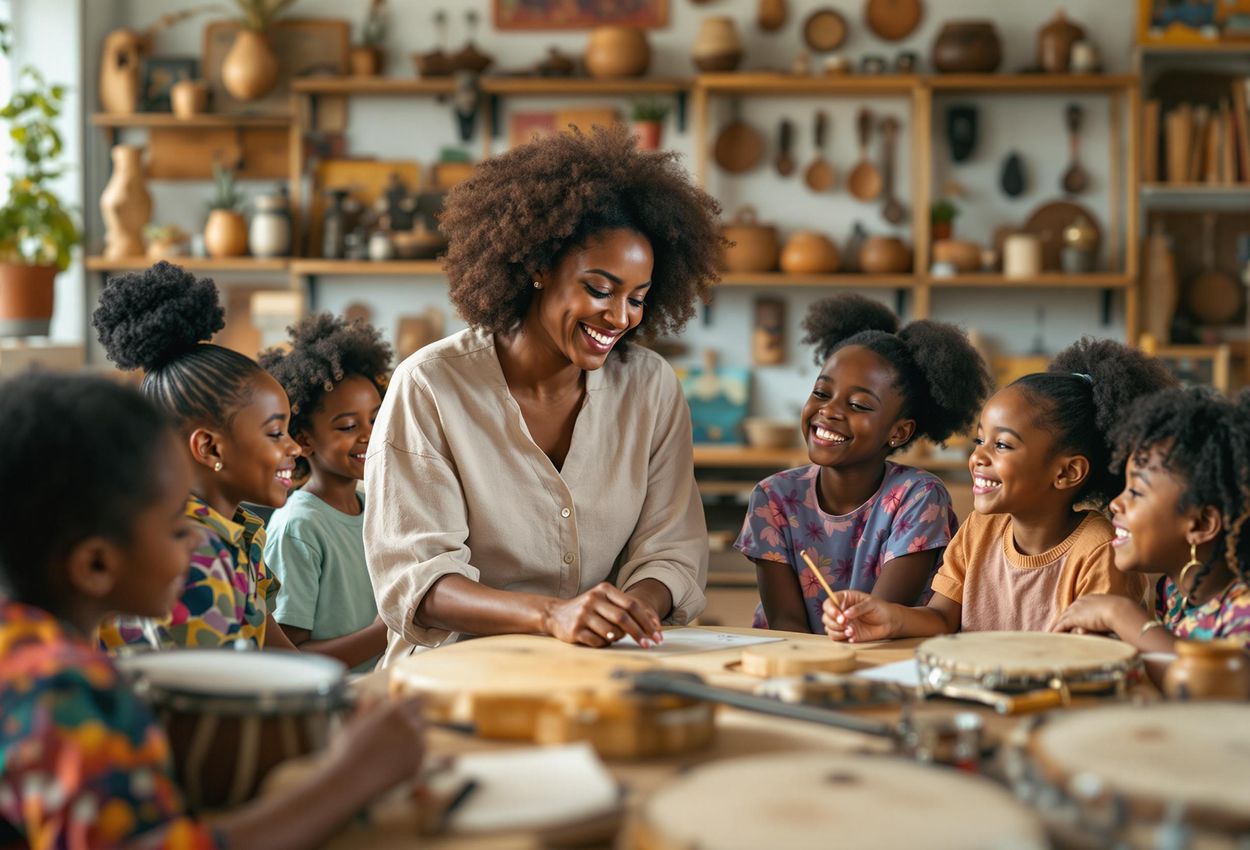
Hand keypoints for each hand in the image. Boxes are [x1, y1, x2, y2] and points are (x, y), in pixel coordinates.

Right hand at [331, 694, 425, 791]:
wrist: (349, 781)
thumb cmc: (347, 750)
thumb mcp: (355, 720)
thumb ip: (370, 705)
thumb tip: (379, 696)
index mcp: (395, 711)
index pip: (417, 699)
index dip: (410, 704)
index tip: (406, 710)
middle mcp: (410, 725)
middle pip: (421, 716)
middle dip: (412, 719)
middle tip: (398, 729)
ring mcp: (416, 745)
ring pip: (421, 735)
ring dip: (411, 737)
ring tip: (389, 748)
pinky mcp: (417, 763)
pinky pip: (418, 754)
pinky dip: (409, 755)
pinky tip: (390, 761)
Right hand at [543, 582, 662, 647]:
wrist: (555, 614)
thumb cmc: (589, 609)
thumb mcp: (605, 601)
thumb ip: (626, 609)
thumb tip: (653, 626)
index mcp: (604, 589)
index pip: (632, 605)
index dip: (647, 621)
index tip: (657, 635)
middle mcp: (593, 599)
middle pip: (623, 618)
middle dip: (639, 633)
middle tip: (649, 644)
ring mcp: (583, 614)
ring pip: (611, 632)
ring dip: (619, 638)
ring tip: (616, 637)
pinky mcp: (575, 630)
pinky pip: (598, 641)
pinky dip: (605, 643)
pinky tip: (602, 639)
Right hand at [822, 590, 899, 642]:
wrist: (889, 622)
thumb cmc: (880, 608)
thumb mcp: (871, 603)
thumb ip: (858, 608)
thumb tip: (845, 614)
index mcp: (844, 599)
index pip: (829, 603)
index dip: (831, 609)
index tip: (840, 616)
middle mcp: (840, 611)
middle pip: (826, 617)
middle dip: (834, 622)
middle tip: (846, 624)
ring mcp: (842, 623)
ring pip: (829, 628)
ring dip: (837, 631)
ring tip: (851, 631)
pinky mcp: (845, 634)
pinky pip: (835, 637)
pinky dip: (842, 637)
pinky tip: (852, 635)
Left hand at [1051, 594, 1139, 637]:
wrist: (1120, 611)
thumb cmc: (1123, 612)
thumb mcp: (1116, 611)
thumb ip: (1111, 614)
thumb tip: (1117, 619)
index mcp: (1091, 599)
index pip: (1079, 607)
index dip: (1075, 614)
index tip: (1072, 620)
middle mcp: (1081, 602)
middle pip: (1068, 611)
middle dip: (1063, 619)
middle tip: (1058, 627)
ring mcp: (1076, 609)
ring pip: (1063, 618)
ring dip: (1058, 626)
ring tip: (1053, 633)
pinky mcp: (1074, 618)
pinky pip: (1062, 625)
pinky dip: (1057, 631)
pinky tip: (1053, 636)